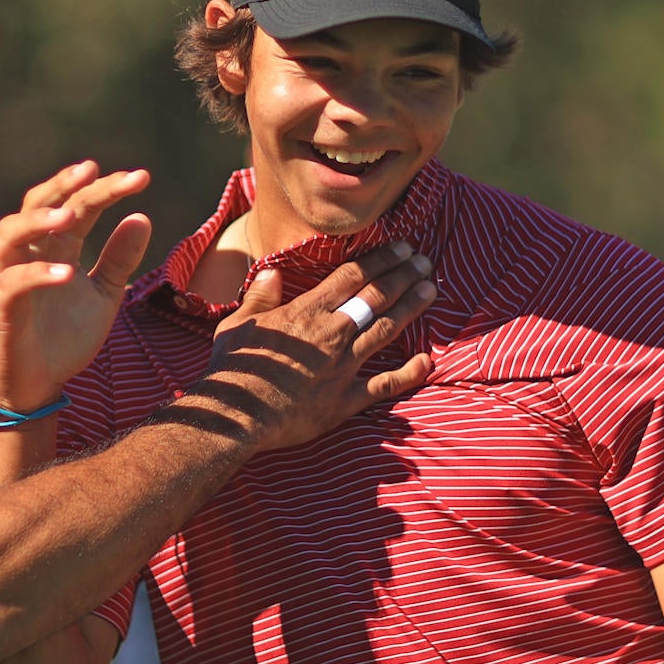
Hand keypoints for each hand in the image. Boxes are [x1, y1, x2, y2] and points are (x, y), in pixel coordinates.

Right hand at [0, 161, 153, 407]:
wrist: (39, 386)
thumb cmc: (66, 338)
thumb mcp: (104, 296)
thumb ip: (119, 259)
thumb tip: (142, 216)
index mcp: (55, 248)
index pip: (77, 205)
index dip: (105, 189)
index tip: (140, 178)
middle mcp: (28, 255)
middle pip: (37, 204)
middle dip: (63, 185)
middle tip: (93, 170)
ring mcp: (10, 279)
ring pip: (9, 234)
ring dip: (38, 220)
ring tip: (70, 215)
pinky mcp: (1, 310)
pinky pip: (12, 284)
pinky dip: (37, 274)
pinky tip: (67, 273)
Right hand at [195, 240, 435, 450]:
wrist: (236, 415)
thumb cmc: (233, 369)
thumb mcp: (238, 323)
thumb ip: (259, 296)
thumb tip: (272, 273)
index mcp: (306, 312)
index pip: (352, 277)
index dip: (380, 259)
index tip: (401, 247)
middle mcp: (331, 334)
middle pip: (375, 297)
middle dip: (402, 276)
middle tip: (423, 262)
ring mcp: (342, 367)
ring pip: (385, 330)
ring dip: (410, 308)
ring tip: (430, 290)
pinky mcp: (346, 400)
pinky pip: (385, 385)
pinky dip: (408, 374)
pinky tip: (427, 360)